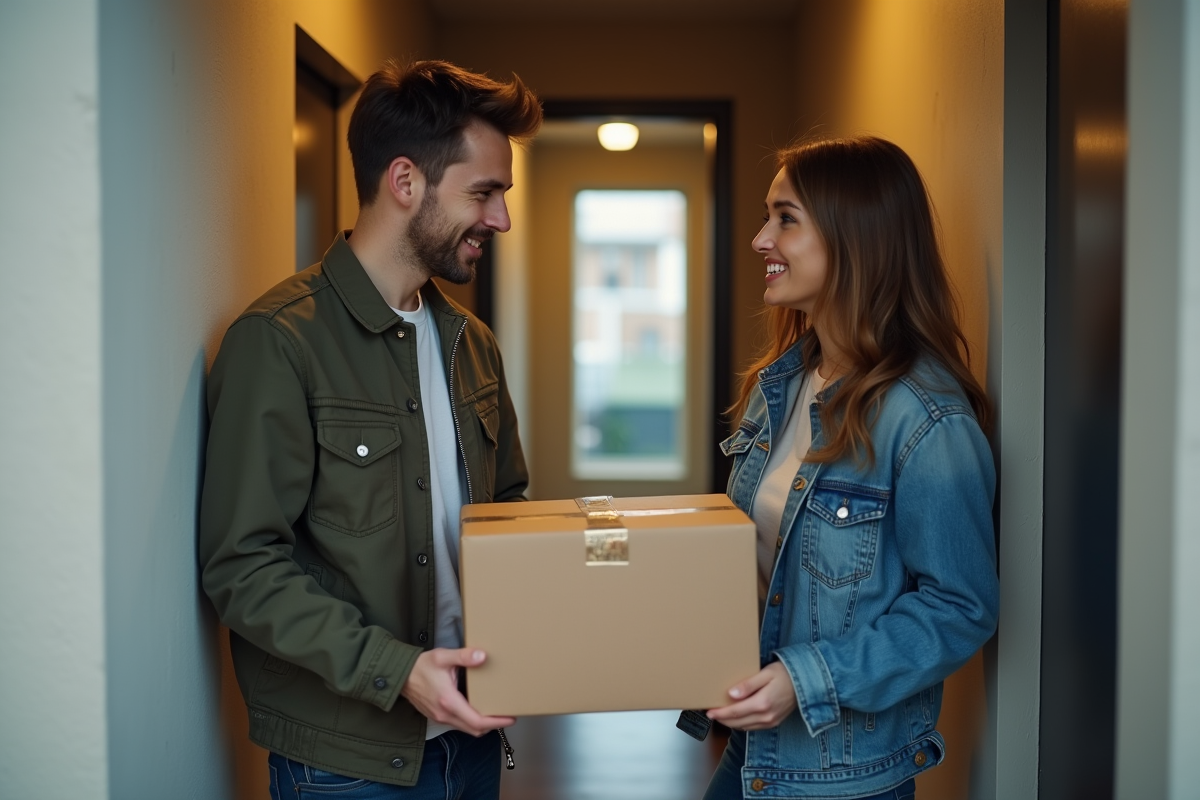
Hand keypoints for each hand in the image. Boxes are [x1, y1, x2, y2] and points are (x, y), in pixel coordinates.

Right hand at [399, 648, 515, 735]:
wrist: (399, 676)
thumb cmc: (420, 666)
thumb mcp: (443, 657)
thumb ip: (463, 656)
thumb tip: (482, 656)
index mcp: (449, 701)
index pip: (477, 721)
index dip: (496, 722)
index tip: (510, 717)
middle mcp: (445, 714)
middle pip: (474, 729)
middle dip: (493, 726)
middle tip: (507, 715)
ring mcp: (440, 718)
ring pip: (466, 729)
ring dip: (482, 724)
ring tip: (495, 712)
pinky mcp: (437, 717)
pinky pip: (458, 725)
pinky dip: (471, 721)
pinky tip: (477, 709)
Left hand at [705, 662, 797, 730]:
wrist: (805, 682)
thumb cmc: (785, 674)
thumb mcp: (765, 674)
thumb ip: (748, 685)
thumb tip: (731, 694)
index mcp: (762, 703)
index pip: (735, 712)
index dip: (720, 713)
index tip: (709, 711)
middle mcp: (766, 716)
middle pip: (737, 722)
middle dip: (722, 719)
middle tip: (710, 713)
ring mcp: (770, 721)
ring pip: (744, 726)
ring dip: (731, 722)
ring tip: (720, 715)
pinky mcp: (773, 722)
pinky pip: (752, 727)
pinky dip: (741, 723)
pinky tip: (736, 717)